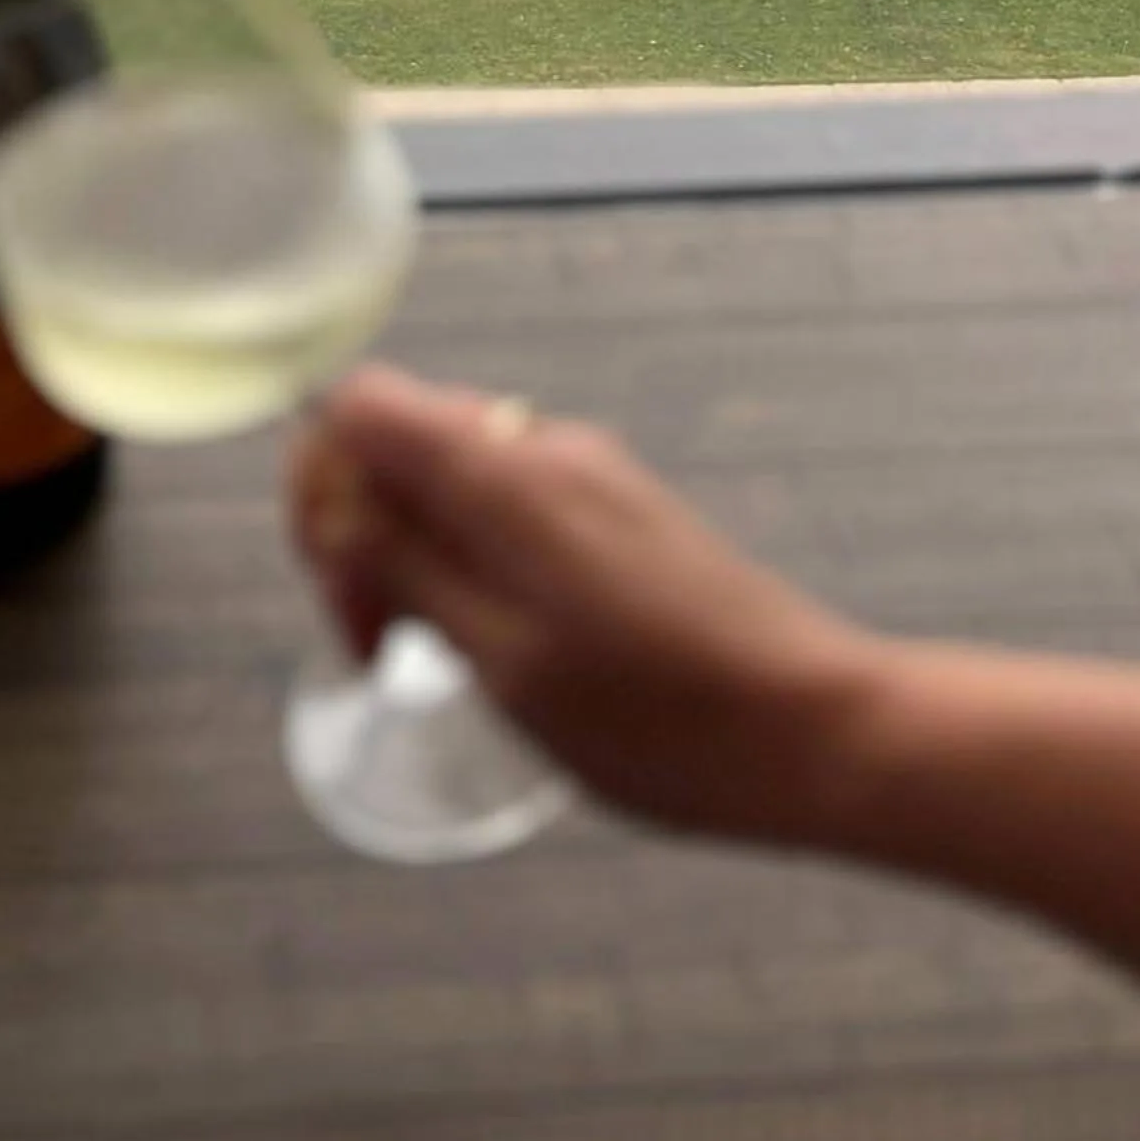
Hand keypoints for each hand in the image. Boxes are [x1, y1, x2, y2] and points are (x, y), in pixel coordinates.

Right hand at [291, 364, 885, 843]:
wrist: (819, 735)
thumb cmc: (659, 723)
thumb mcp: (502, 662)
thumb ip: (406, 566)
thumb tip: (331, 496)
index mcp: (504, 475)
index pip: (359, 405)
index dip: (319, 484)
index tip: (339, 587)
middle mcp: (542, 447)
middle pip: (398, 439)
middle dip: (361, 530)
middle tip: (381, 646)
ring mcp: (588, 476)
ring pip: (450, 478)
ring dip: (415, 552)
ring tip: (437, 657)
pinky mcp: (620, 511)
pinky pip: (507, 505)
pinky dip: (472, 560)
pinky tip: (499, 643)